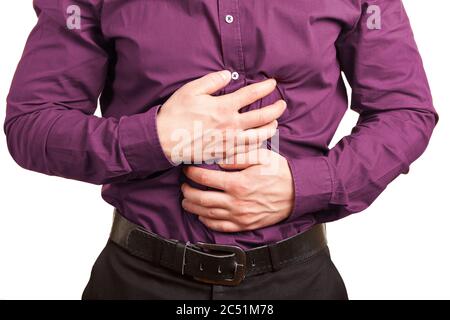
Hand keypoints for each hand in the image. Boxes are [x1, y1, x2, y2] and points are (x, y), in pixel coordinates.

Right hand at [156, 70, 285, 163]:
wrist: (164, 140)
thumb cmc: (175, 113)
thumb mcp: (191, 90)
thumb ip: (212, 81)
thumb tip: (228, 74)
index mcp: (224, 107)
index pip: (251, 95)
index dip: (265, 87)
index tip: (273, 83)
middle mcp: (231, 125)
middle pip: (262, 117)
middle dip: (275, 109)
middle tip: (282, 104)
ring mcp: (229, 142)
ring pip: (258, 137)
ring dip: (270, 129)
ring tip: (275, 124)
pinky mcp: (224, 153)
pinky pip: (246, 151)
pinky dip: (257, 146)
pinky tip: (259, 142)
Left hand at [181, 149, 294, 231]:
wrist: (297, 193)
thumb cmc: (279, 173)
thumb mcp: (261, 157)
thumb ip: (238, 157)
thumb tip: (218, 161)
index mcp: (238, 183)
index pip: (206, 178)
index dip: (192, 173)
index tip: (187, 169)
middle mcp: (236, 202)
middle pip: (202, 198)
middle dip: (188, 192)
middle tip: (183, 186)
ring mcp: (239, 216)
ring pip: (207, 214)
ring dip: (193, 207)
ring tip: (186, 200)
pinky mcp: (244, 225)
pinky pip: (220, 227)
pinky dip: (207, 221)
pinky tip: (202, 216)